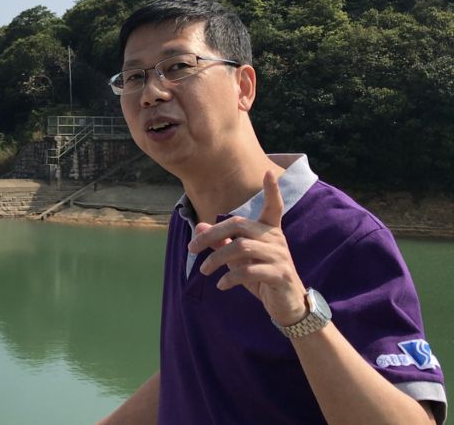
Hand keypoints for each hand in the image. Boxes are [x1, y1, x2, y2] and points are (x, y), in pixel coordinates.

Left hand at [188, 170, 307, 325]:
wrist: (286, 304)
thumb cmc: (260, 276)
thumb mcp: (238, 259)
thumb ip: (221, 242)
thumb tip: (198, 227)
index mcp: (269, 231)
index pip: (274, 207)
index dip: (272, 190)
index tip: (269, 171)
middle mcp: (276, 239)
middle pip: (239, 226)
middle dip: (211, 235)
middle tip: (191, 249)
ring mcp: (280, 256)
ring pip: (241, 248)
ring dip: (217, 259)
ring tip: (204, 271)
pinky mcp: (280, 274)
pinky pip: (249, 271)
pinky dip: (230, 278)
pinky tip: (221, 285)